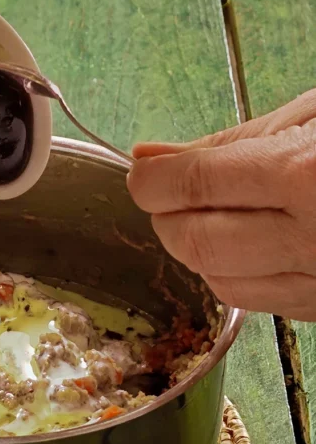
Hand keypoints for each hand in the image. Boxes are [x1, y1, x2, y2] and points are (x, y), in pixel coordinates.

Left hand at [127, 90, 315, 319]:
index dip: (152, 181)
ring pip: (222, 284)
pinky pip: (263, 303)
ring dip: (199, 249)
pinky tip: (253, 241)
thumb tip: (153, 155)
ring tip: (214, 214)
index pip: (193, 186)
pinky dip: (237, 273)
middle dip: (168, 218)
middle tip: (171, 193)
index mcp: (308, 176)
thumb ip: (232, 141)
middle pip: (196, 244)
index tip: (143, 172)